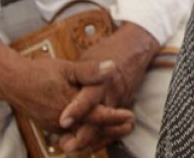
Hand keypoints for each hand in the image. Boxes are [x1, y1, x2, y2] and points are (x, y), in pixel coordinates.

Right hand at [1, 54, 131, 132]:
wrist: (14, 81)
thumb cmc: (40, 73)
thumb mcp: (68, 68)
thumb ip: (90, 71)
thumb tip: (111, 67)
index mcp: (68, 108)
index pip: (97, 117)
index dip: (115, 117)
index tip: (129, 116)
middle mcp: (62, 122)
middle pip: (91, 132)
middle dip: (111, 130)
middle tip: (129, 126)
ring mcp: (56, 126)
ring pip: (81, 135)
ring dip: (100, 132)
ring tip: (117, 128)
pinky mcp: (52, 125)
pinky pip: (73, 133)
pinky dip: (87, 132)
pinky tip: (97, 125)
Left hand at [56, 23, 158, 152]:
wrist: (137, 46)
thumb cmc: (111, 49)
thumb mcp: (89, 58)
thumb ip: (75, 77)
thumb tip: (56, 88)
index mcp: (103, 78)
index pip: (89, 98)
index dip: (77, 110)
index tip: (64, 121)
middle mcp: (112, 92)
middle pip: (99, 119)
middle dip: (85, 135)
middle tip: (68, 146)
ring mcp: (120, 100)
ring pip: (106, 126)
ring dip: (91, 139)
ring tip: (73, 147)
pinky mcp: (123, 104)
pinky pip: (112, 123)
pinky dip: (101, 134)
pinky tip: (89, 142)